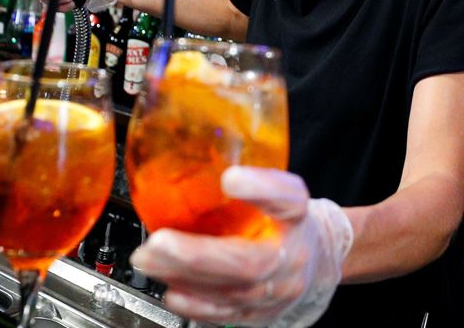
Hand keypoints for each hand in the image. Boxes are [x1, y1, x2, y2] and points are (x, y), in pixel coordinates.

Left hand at [129, 167, 353, 327]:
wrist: (315, 264)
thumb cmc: (285, 223)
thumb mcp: (275, 193)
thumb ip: (245, 181)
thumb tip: (190, 151)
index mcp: (297, 215)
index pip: (287, 199)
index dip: (261, 189)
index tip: (231, 177)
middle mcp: (291, 256)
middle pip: (252, 262)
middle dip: (198, 255)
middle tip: (158, 242)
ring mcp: (277, 291)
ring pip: (231, 291)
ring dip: (183, 276)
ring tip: (148, 259)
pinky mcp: (259, 314)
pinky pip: (224, 315)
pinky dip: (193, 303)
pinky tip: (171, 289)